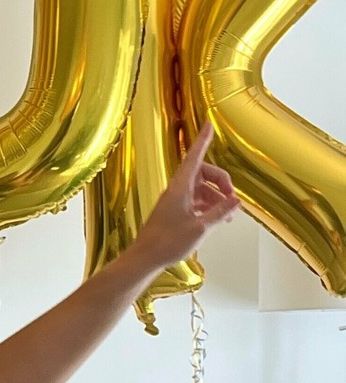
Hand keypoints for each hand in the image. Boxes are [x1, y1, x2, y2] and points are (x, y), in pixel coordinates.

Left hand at [134, 120, 240, 271]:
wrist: (145, 258)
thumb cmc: (167, 243)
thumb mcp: (200, 227)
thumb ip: (220, 212)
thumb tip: (237, 200)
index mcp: (180, 187)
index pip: (195, 157)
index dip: (203, 140)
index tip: (209, 124)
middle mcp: (176, 190)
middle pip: (203, 174)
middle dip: (221, 182)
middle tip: (233, 199)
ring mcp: (174, 201)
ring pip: (200, 190)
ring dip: (216, 198)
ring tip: (228, 216)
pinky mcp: (173, 213)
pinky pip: (195, 202)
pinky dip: (207, 206)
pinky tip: (216, 219)